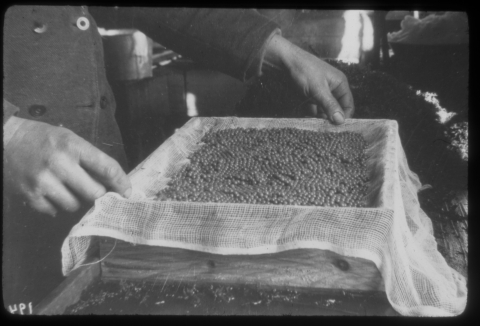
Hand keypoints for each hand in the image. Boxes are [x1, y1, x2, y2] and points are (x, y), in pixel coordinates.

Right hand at [3, 117, 131, 215]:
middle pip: (94, 193)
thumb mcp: (70, 139)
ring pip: (75, 205)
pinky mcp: (30, 196)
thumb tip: (114, 183)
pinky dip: (56, 206)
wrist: (5, 140)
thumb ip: (91, 159)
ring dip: (76, 200)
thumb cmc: (44, 140)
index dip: (121, 183)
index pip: (107, 168)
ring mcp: (43, 181)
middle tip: (94, 190)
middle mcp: (59, 164)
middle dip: (98, 194)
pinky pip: (55, 211)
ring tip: (66, 187)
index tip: (127, 192)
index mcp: (73, 146)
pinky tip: (50, 192)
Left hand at [263, 35, 353, 123]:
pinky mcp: (311, 94)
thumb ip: (330, 105)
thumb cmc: (304, 71)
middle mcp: (333, 88)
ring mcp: (321, 91)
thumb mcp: (318, 90)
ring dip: (319, 116)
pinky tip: (306, 115)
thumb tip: (341, 121)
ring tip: (313, 122)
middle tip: (322, 126)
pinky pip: (314, 107)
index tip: (335, 128)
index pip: (348, 105)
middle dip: (330, 117)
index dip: (343, 117)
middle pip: (336, 109)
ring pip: (324, 109)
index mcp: (340, 84)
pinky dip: (311, 112)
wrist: (286, 61)